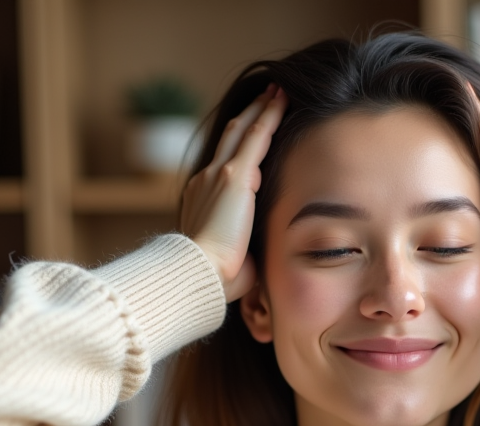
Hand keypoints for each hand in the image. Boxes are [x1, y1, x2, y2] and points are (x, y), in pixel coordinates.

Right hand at [179, 84, 287, 301]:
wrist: (198, 275)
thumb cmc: (212, 279)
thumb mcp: (229, 260)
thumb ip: (242, 251)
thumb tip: (254, 266)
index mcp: (202, 200)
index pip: (223, 164)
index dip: (239, 145)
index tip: (253, 131)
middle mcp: (206, 180)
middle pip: (230, 137)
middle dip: (249, 116)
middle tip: (267, 97)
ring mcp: (218, 174)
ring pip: (243, 131)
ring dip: (261, 109)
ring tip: (277, 93)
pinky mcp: (235, 176)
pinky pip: (256, 137)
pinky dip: (269, 116)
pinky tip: (282, 100)